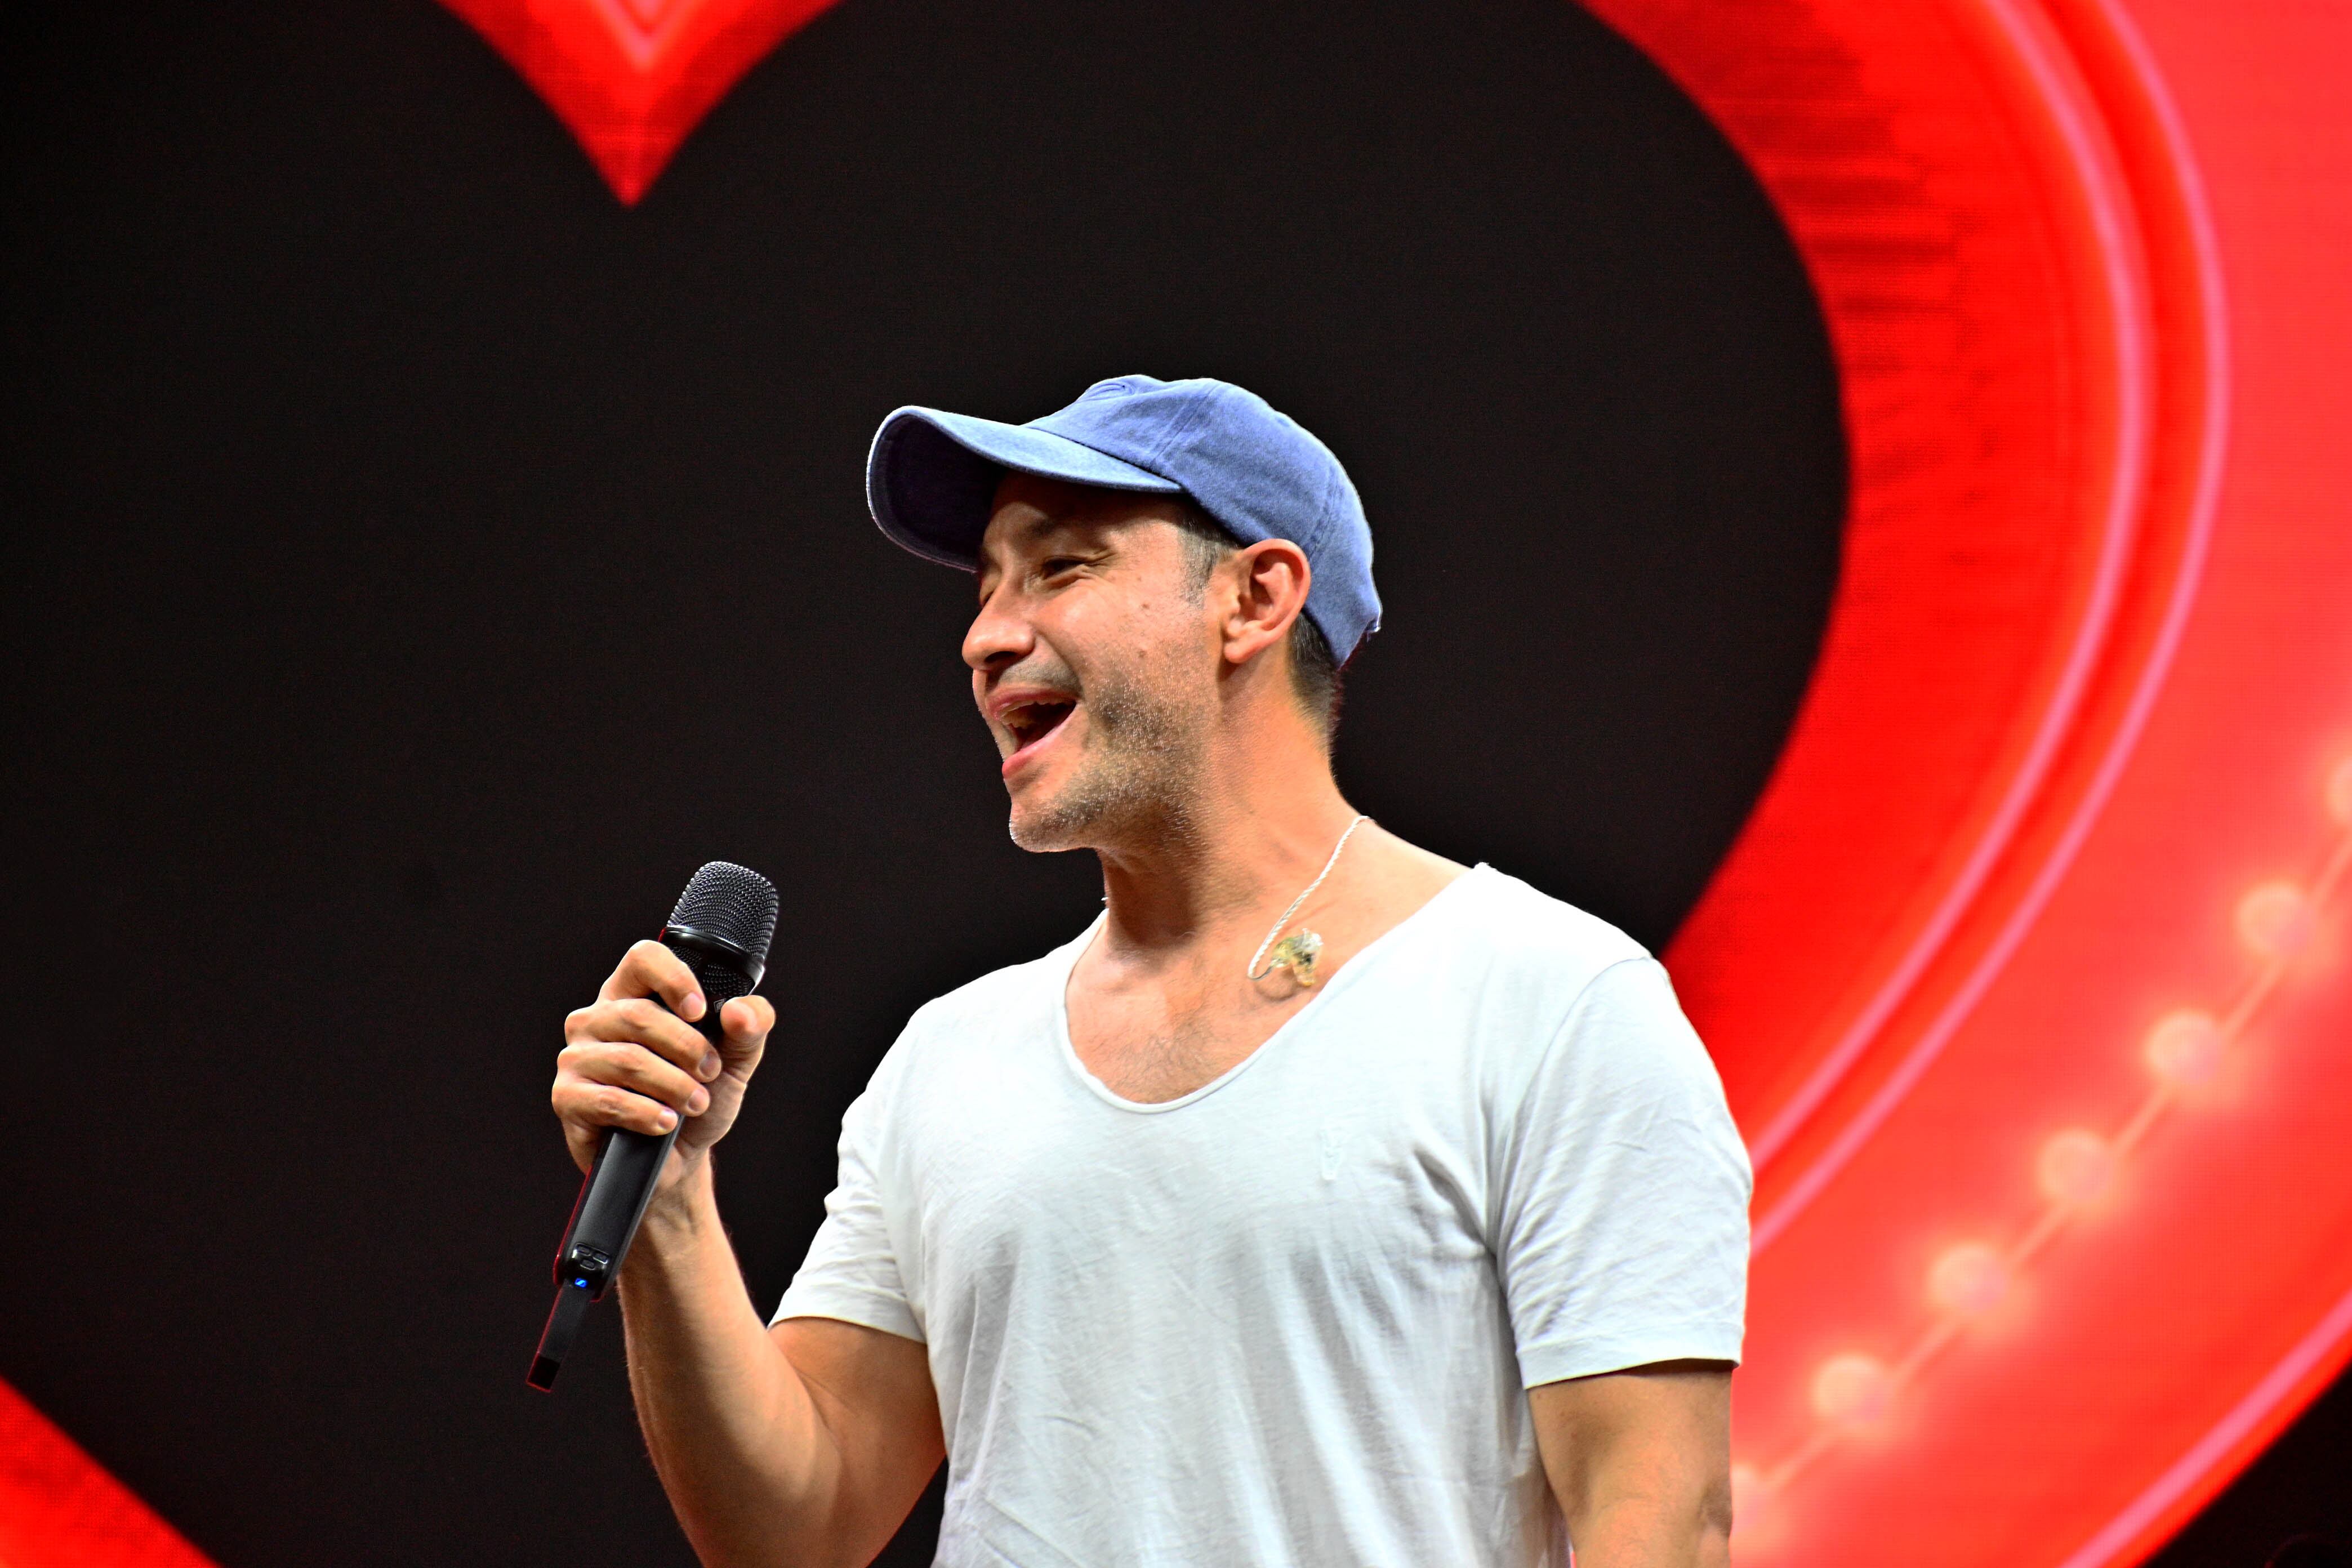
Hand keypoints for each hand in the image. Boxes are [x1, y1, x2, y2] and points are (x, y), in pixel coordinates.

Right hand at [551, 940, 776, 1194]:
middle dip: (687, 1048)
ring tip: (695, 1103)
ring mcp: (577, 1058)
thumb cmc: (699, 1098)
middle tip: (710, 1073)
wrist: (679, 1160)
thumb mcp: (736, 1061)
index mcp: (633, 995)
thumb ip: (751, 1027)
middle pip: (639, 1016)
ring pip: (628, 1059)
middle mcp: (597, 1019)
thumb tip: (740, 1010)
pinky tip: (665, 1122)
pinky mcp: (568, 1097)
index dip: (673, 979)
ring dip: (673, 1085)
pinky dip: (646, 1113)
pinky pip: (609, 1099)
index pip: (643, 959)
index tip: (701, 1012)